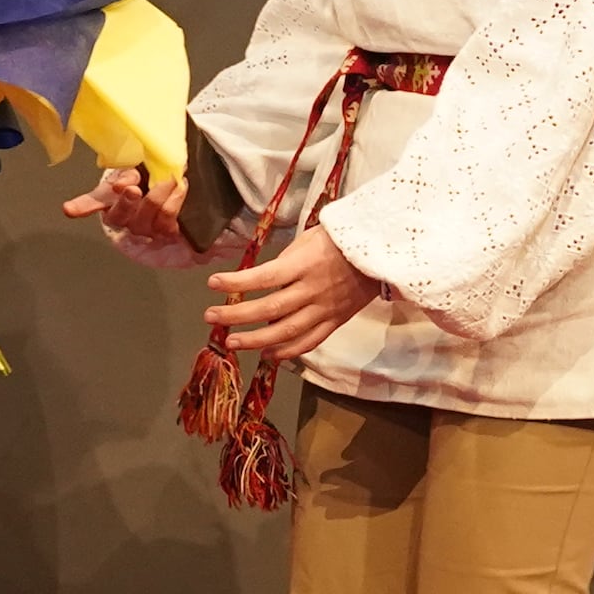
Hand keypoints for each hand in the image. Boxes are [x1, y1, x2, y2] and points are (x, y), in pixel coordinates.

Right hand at [66, 166, 207, 269]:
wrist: (175, 191)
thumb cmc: (149, 179)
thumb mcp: (134, 169)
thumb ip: (125, 174)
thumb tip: (124, 183)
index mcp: (111, 201)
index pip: (94, 203)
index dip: (82, 207)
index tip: (70, 209)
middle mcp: (126, 220)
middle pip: (120, 215)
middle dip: (126, 201)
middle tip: (132, 188)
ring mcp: (146, 229)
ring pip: (147, 217)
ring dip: (159, 196)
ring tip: (169, 178)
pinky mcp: (166, 233)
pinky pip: (169, 221)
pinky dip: (176, 201)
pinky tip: (180, 188)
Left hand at [204, 223, 383, 361]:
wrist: (382, 251)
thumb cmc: (341, 239)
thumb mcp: (309, 239)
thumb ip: (285, 262)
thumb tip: (259, 280)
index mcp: (305, 264)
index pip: (264, 276)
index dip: (237, 282)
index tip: (212, 283)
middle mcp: (313, 290)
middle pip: (270, 308)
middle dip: (237, 315)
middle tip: (210, 318)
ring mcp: (325, 309)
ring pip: (287, 331)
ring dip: (256, 339)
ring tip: (231, 342)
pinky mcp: (336, 322)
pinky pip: (309, 341)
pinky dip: (287, 351)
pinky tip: (267, 354)